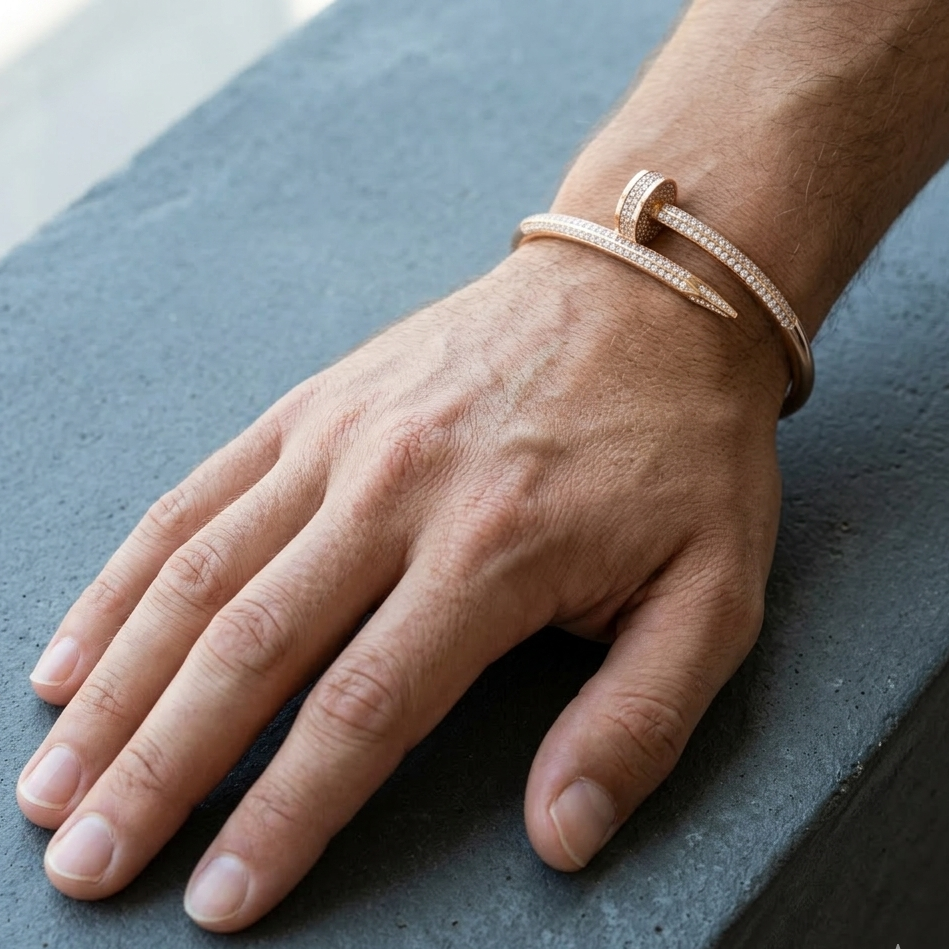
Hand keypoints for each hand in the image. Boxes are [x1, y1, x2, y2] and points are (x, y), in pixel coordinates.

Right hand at [18, 237, 784, 931]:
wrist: (646, 293)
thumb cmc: (682, 448)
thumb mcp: (713, 594)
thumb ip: (639, 721)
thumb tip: (560, 838)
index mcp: (495, 553)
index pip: (364, 712)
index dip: (284, 817)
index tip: (218, 904)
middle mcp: (396, 492)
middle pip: (251, 650)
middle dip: (160, 770)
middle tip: (89, 865)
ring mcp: (341, 438)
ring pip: (198, 574)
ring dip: (118, 686)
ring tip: (55, 779)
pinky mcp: (316, 406)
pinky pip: (198, 495)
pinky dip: (127, 579)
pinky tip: (77, 651)